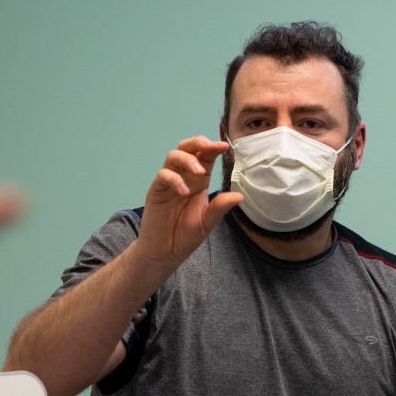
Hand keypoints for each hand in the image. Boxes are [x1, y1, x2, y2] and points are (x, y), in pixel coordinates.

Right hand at [133, 135, 241, 271]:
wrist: (165, 253)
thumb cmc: (185, 236)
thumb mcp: (207, 222)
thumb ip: (220, 207)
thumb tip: (240, 196)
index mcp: (198, 181)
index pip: (205, 156)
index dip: (213, 148)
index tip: (225, 146)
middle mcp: (183, 177)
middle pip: (186, 148)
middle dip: (198, 142)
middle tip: (209, 147)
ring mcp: (168, 183)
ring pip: (173, 156)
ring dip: (187, 159)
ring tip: (199, 172)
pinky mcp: (156, 191)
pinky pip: (163, 176)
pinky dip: (174, 179)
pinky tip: (184, 192)